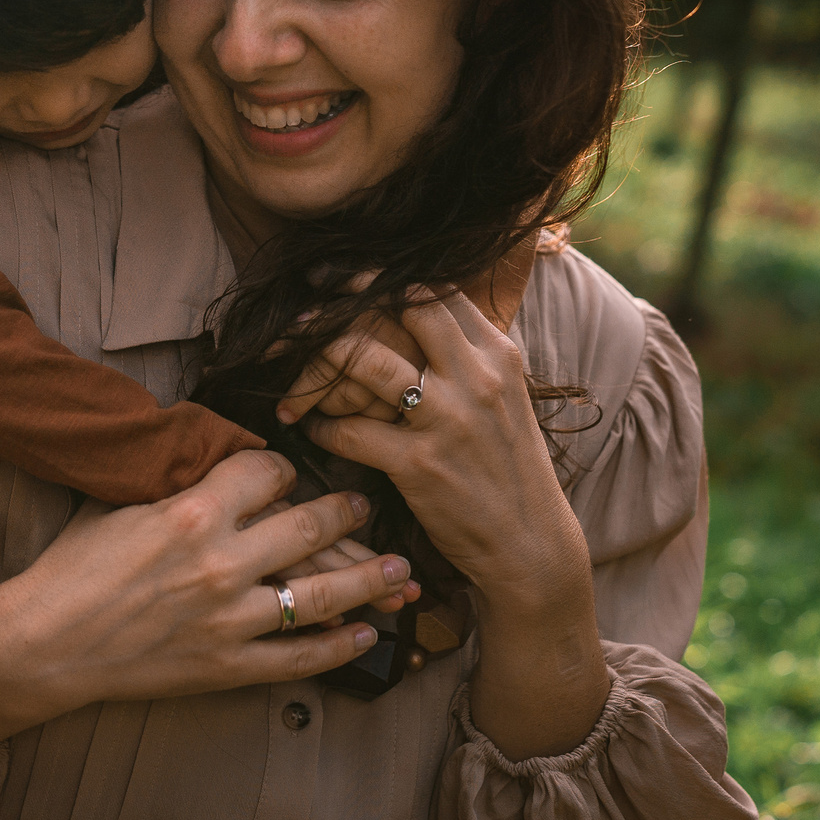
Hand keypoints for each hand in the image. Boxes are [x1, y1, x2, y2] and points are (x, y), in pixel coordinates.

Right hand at [0, 451, 413, 756]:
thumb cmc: (72, 567)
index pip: (269, 471)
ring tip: (398, 568)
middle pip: (312, 525)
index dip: (284, 466)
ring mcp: (231, 619)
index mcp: (193, 510)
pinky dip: (340, 646)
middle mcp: (222, 562)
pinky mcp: (228, 665)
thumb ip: (176, 480)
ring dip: (369, 578)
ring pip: (324, 593)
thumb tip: (215, 454)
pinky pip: (301, 657)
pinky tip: (366, 634)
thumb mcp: (119, 501)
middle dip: (347, 510)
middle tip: (366, 504)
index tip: (290, 471)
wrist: (43, 644)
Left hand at [299, 290, 577, 595]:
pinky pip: (349, 431)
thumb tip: (419, 315)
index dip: (382, 276)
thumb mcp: (506, 398)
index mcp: (497, 354)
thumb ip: (468, 356)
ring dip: (316, 362)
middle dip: (343, 299)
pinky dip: (320, 426)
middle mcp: (476, 377)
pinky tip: (311, 428)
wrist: (531, 544)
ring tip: (288, 369)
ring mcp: (448, 420)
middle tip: (302, 307)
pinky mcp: (420, 466)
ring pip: (364, 361)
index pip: (435, 289)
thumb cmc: (511, 469)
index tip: (342, 276)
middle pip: (399, 307)